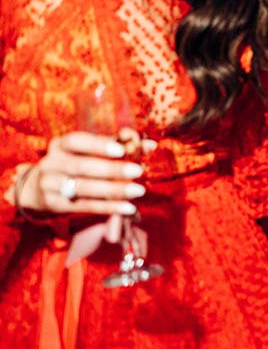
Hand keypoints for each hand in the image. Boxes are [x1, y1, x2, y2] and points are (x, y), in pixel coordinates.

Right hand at [10, 132, 149, 217]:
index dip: (99, 145)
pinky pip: (84, 206)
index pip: (76, 141)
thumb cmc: (73, 165)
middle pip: (82, 167)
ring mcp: (50, 186)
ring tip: (138, 190)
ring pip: (84, 188)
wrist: (37, 189)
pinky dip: (108, 207)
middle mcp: (51, 164)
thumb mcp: (87, 152)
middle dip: (112, 169)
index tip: (121, 150)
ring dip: (114, 190)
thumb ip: (116, 146)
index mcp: (60, 145)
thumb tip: (149, 144)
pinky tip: (128, 208)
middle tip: (138, 171)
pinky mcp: (55, 205)